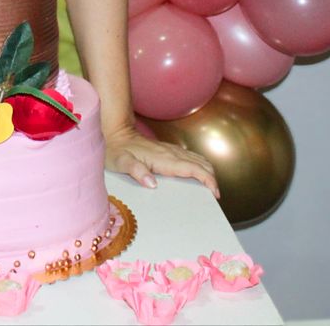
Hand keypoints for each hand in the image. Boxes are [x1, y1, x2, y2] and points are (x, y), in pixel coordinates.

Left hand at [104, 125, 218, 197]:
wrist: (114, 133)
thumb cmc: (115, 150)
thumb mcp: (120, 163)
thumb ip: (136, 171)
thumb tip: (153, 184)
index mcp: (163, 158)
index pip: (193, 168)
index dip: (208, 180)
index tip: (215, 193)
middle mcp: (170, 152)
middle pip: (201, 163)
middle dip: (212, 178)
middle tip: (216, 196)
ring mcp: (170, 150)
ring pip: (198, 159)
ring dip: (208, 172)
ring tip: (212, 188)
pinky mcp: (168, 150)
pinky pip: (191, 157)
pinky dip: (201, 166)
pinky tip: (200, 175)